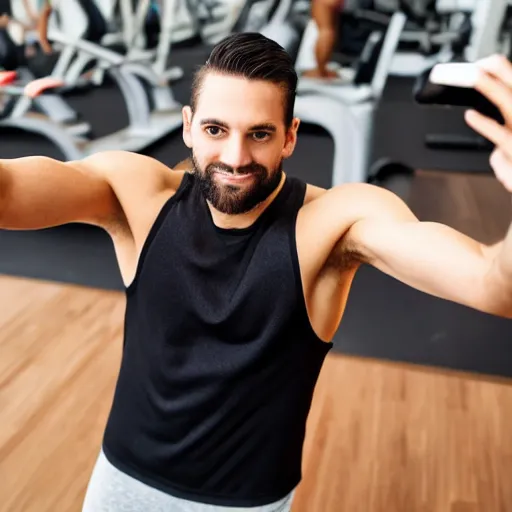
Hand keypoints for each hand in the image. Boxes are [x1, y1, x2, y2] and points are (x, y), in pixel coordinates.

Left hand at [464, 54, 511, 191]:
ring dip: (491, 88)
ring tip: (474, 76)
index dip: (503, 73)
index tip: (485, 64)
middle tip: (481, 60)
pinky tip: (470, 115)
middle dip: (501, 71)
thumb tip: (496, 153)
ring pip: (510, 104)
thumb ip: (506, 154)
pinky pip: (499, 135)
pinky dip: (484, 124)